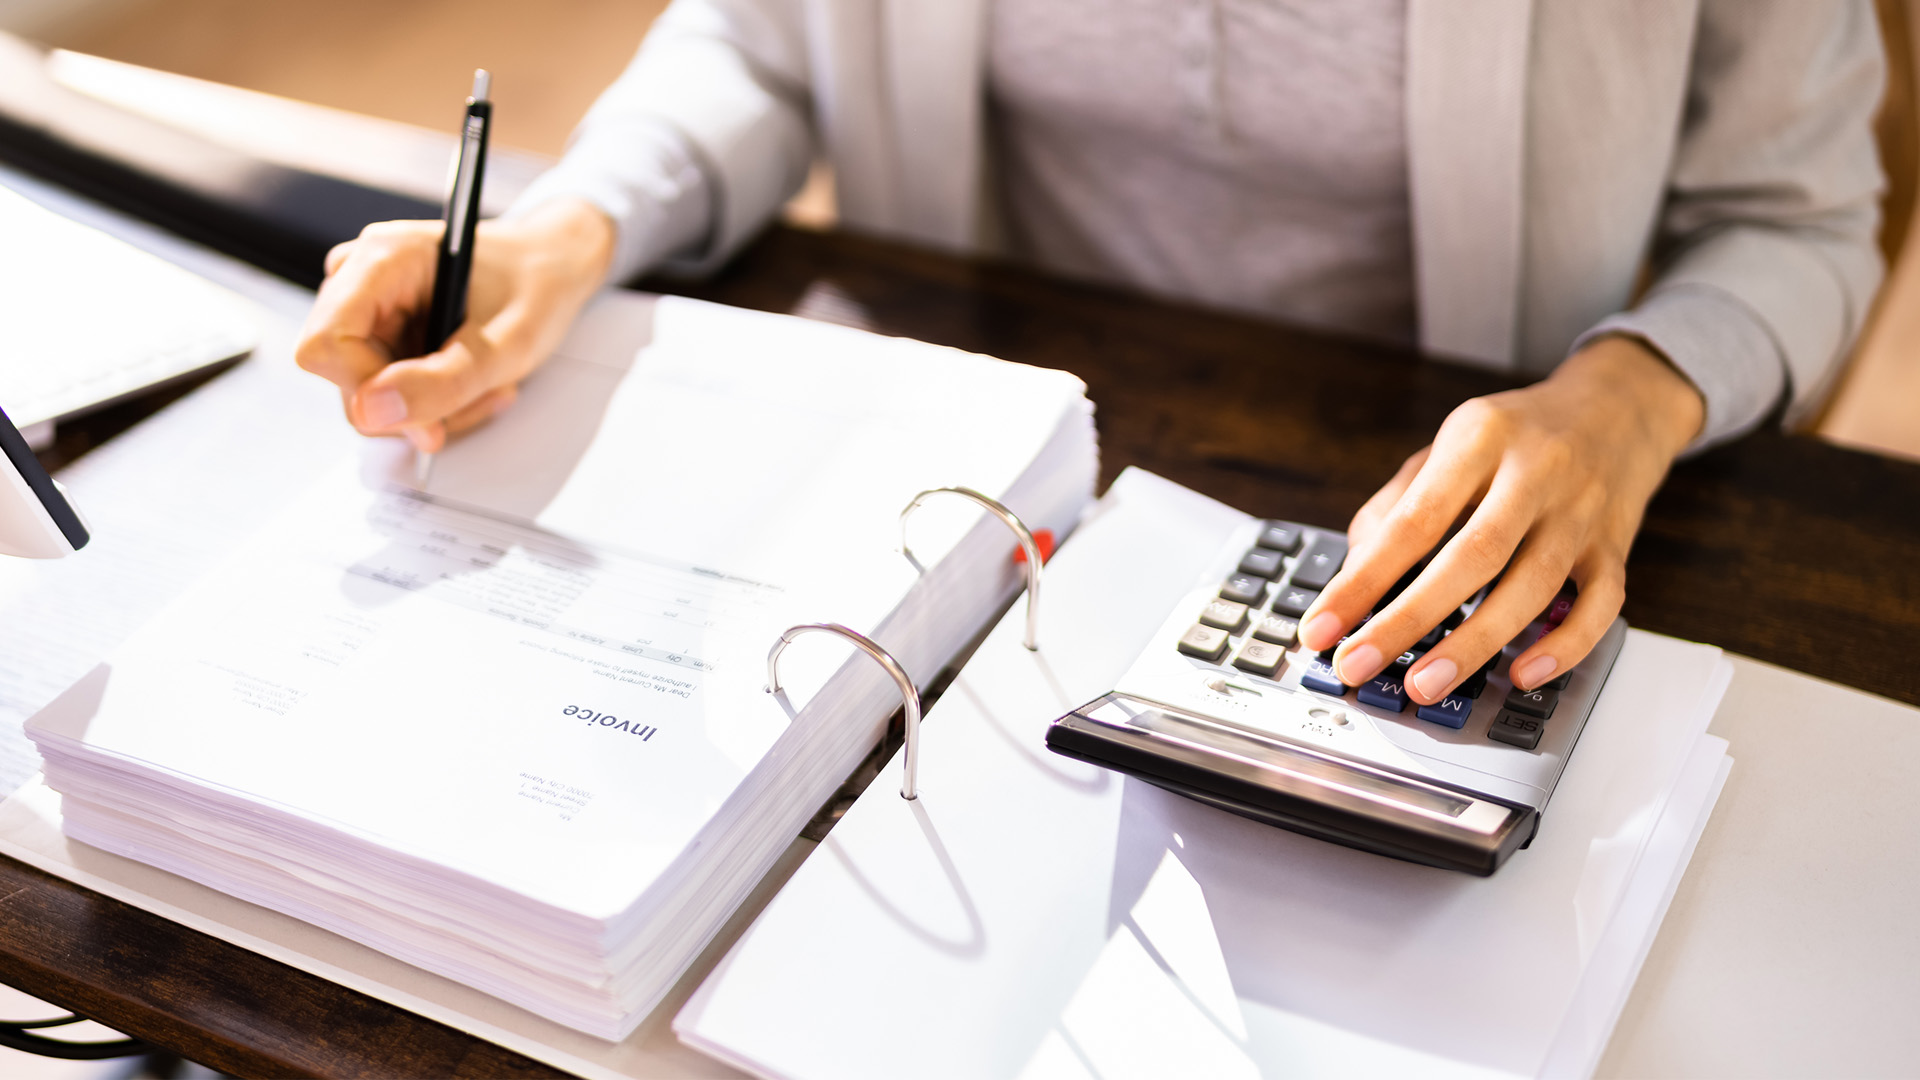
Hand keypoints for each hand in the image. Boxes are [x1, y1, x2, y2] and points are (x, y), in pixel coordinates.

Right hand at [295, 198, 615, 451]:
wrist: (554, 267)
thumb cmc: (537, 287)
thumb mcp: (506, 345)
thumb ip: (441, 381)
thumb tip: (369, 413)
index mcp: (382, 259)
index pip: (324, 345)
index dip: (366, 392)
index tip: (427, 418)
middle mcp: (362, 279)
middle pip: (344, 377)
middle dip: (415, 405)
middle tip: (482, 393)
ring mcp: (369, 309)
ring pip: (372, 395)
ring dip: (436, 407)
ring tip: (489, 384)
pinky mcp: (384, 333)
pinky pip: (391, 393)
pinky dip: (437, 400)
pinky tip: (475, 379)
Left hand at [1296, 337, 1704, 701]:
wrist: (1617, 406)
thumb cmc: (1516, 435)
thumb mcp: (1448, 446)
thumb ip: (1397, 505)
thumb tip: (1353, 575)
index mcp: (1479, 438)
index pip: (1412, 521)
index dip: (1363, 579)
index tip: (1322, 627)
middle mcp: (1535, 472)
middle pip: (1472, 556)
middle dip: (1409, 620)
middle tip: (1359, 664)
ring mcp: (1581, 511)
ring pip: (1533, 586)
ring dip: (1475, 645)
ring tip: (1424, 685)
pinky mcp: (1615, 545)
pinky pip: (1601, 604)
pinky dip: (1564, 645)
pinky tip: (1523, 674)